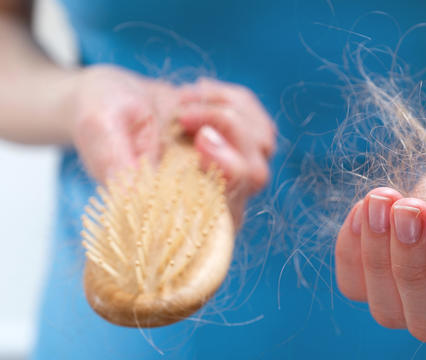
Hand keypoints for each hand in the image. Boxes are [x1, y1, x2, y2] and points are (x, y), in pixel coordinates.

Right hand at [70, 66, 274, 223]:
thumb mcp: (97, 130)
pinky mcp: (242, 144)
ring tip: (182, 103)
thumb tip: (134, 194)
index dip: (227, 179)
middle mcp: (211, 197)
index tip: (201, 141)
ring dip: (225, 112)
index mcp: (177, 210)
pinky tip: (197, 96)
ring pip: (262, 146)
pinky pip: (261, 123)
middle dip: (229, 134)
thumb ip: (114, 162)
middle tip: (185, 114)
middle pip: (255, 177)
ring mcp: (232, 170)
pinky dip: (233, 100)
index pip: (225, 215)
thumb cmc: (101, 117)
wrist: (112, 97)